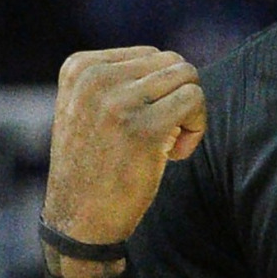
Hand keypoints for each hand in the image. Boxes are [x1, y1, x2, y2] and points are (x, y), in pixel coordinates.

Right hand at [42, 47, 205, 277]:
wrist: (79, 221)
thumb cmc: (96, 163)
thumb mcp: (90, 107)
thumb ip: (120, 78)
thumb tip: (176, 60)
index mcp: (80, 67)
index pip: (152, 55)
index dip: (160, 90)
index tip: (142, 122)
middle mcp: (94, 78)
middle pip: (175, 63)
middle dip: (178, 98)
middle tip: (161, 134)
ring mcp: (117, 101)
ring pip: (189, 78)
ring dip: (189, 112)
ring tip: (167, 143)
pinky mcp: (143, 127)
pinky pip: (195, 100)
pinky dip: (197, 128)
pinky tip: (174, 155)